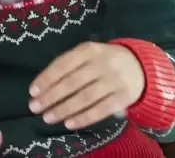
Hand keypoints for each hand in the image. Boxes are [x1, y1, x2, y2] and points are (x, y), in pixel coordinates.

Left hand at [29, 42, 144, 129]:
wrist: (142, 67)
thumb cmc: (105, 61)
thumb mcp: (89, 54)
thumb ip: (70, 65)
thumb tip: (44, 86)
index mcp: (89, 50)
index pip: (63, 64)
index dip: (46, 78)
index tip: (32, 91)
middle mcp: (102, 64)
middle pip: (72, 82)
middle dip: (51, 96)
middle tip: (35, 107)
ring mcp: (114, 81)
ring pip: (85, 97)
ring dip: (64, 109)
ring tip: (48, 118)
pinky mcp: (124, 97)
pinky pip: (101, 110)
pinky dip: (84, 118)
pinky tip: (69, 124)